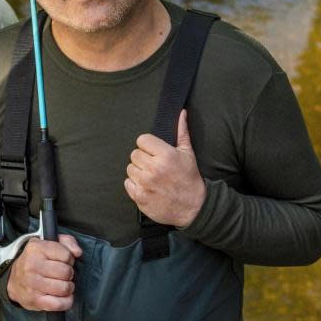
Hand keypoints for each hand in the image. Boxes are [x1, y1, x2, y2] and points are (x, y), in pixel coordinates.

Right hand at [6, 235, 82, 310]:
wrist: (14, 279)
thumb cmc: (36, 260)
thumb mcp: (49, 243)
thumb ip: (67, 242)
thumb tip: (78, 252)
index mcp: (36, 249)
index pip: (67, 255)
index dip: (69, 259)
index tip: (63, 261)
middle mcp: (32, 266)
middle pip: (67, 272)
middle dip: (68, 274)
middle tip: (62, 274)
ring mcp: (32, 284)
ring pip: (65, 288)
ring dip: (68, 287)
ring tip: (62, 284)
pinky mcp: (34, 300)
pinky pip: (59, 303)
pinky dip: (66, 301)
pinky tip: (63, 296)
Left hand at [124, 109, 205, 227]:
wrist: (193, 207)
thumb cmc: (189, 178)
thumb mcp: (188, 153)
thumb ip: (182, 132)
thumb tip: (181, 113)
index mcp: (165, 155)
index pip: (142, 140)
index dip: (148, 146)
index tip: (154, 153)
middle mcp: (153, 169)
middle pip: (134, 154)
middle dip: (143, 159)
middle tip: (154, 166)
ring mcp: (145, 184)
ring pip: (130, 168)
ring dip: (138, 172)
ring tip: (152, 177)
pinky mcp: (139, 197)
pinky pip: (127, 183)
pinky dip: (135, 185)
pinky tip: (147, 186)